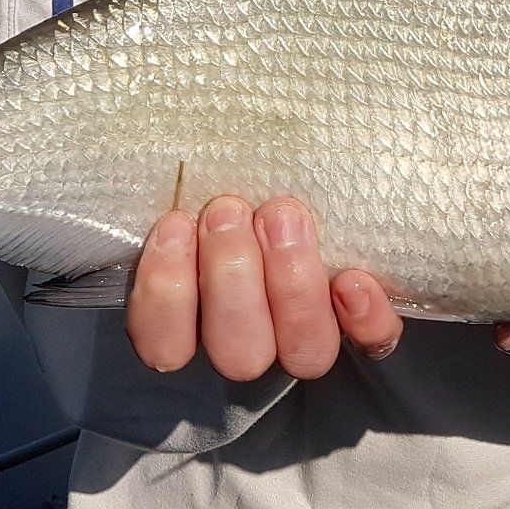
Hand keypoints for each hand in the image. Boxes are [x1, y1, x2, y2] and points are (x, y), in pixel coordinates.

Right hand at [125, 195, 403, 380]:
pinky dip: (366, 317)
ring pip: (300, 352)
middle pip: (237, 352)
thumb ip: (182, 190)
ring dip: (289, 284)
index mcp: (194, 316)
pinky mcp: (364, 326)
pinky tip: (353, 279)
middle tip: (228, 210)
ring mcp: (307, 336)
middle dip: (230, 276)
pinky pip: (373, 342)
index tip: (174, 225)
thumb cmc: (235, 177)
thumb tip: (136, 156)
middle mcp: (250, 340)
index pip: (164, 345)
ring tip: (281, 214)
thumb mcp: (197, 179)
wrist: (302, 171)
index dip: (164, 296)